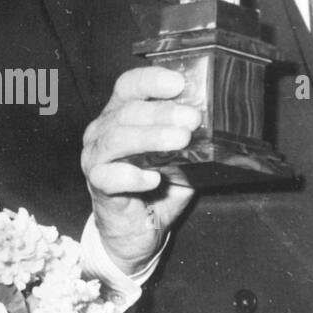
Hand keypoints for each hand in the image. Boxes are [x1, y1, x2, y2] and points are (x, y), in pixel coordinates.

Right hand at [82, 66, 198, 273]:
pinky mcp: (97, 186)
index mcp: (120, 115)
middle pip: (127, 112)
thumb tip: (217, 124)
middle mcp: (102, 131)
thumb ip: (189, 140)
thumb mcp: (180, 158)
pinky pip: (108, 176)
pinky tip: (153, 178)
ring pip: (116, 139)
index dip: (151, 80)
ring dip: (150, 137)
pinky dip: (132, 176)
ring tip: (180, 141)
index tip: (179, 84)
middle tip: (192, 119)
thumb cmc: (157, 189)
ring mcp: (95, 158)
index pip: (129, 86)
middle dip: (162, 113)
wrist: (137, 232)